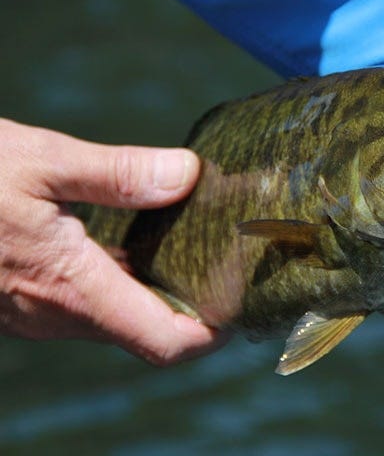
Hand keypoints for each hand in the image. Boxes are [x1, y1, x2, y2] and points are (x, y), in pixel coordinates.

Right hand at [0, 119, 226, 364]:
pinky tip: (132, 238)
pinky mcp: (16, 297)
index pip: (165, 342)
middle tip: (226, 261)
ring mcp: (32, 312)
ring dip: (153, 290)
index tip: (240, 299)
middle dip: (191, 306)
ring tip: (191, 244)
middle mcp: (55, 314)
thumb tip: (189, 174)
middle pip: (147, 332)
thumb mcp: (40, 161)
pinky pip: (82, 301)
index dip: (212, 330)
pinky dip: (117, 279)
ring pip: (113, 316)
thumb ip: (119, 174)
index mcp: (73, 288)